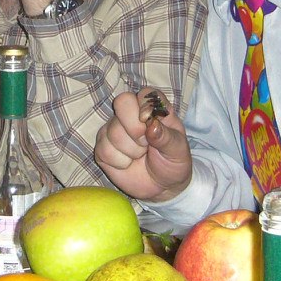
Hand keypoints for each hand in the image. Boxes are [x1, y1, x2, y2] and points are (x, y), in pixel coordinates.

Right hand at [94, 87, 193, 201]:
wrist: (161, 186)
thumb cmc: (172, 162)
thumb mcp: (178, 151)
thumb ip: (167, 137)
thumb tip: (152, 127)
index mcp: (154, 108)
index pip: (145, 94)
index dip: (145, 106)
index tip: (149, 124)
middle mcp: (132, 114)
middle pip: (122, 102)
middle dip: (134, 128)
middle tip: (146, 143)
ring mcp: (114, 129)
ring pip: (113, 130)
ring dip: (131, 150)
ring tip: (140, 155)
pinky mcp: (103, 147)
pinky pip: (104, 150)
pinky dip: (120, 162)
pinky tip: (128, 163)